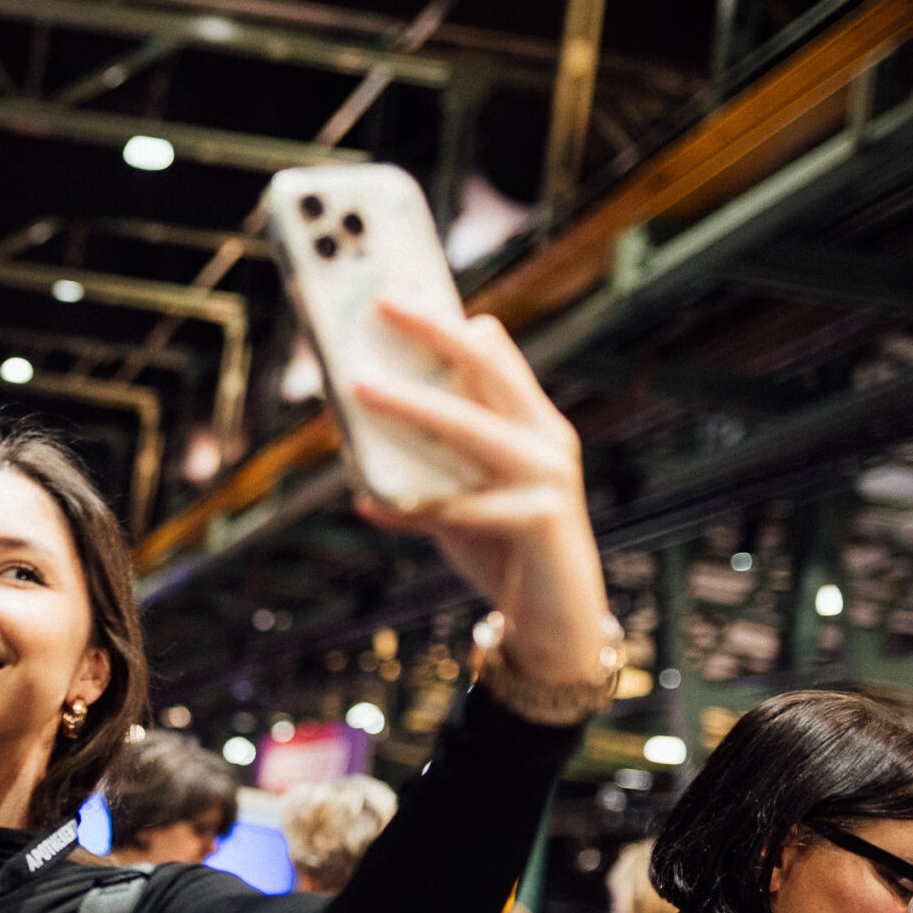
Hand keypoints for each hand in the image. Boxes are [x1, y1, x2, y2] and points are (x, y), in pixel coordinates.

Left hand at [352, 304, 610, 684]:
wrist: (554, 619)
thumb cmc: (502, 545)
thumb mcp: (463, 489)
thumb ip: (431, 452)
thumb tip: (359, 415)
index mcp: (532, 423)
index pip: (494, 358)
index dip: (449, 324)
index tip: (402, 293)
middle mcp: (547, 440)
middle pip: (488, 373)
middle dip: (436, 334)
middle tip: (385, 304)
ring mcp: (549, 478)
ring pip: (471, 429)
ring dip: (413, 406)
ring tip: (361, 388)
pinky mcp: (539, 520)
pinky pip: (459, 508)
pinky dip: (409, 508)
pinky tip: (368, 504)